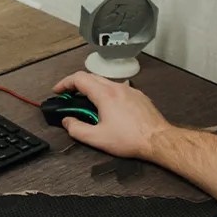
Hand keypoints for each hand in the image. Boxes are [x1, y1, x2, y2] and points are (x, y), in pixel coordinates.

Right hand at [53, 71, 172, 159]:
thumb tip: (68, 122)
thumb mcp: (97, 139)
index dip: (64, 83)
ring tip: (87, 103)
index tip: (58, 91)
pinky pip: (118, 88)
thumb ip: (77, 129)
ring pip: (105, 82)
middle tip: (69, 96)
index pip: (79, 79)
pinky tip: (109, 107)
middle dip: (76, 84)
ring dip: (92, 88)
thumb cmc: (131, 139)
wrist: (158, 140)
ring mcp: (130, 90)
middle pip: (91, 77)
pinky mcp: (139, 96)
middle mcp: (117, 88)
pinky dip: (107, 92)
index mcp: (105, 95)